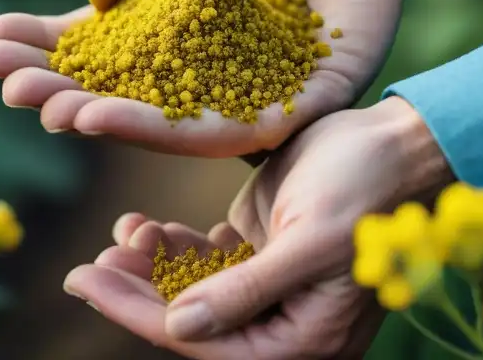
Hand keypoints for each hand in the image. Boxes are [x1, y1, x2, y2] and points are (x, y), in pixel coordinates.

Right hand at [0, 0, 403, 156]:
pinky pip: (256, 123)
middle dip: (66, 92)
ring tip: (67, 113)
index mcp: (162, 23)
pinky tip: (154, 121)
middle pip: (126, 93)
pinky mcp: (308, 93)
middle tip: (14, 91)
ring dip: (122, 123)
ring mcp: (250, 84)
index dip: (43, 50)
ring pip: (180, 122)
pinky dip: (205, 130)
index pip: (94, 48)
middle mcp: (199, 64)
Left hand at [62, 98, 453, 358]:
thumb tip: (177, 329)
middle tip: (87, 264)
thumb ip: (246, 292)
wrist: (400, 142)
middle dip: (136, 291)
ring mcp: (271, 284)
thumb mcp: (309, 244)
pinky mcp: (264, 248)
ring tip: (121, 234)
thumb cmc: (366, 189)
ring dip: (151, 266)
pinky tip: (145, 224)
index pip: (201, 340)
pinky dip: (173, 244)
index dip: (136, 312)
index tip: (82, 278)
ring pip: (193, 289)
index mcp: (302, 338)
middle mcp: (283, 320)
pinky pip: (207, 259)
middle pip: (191, 320)